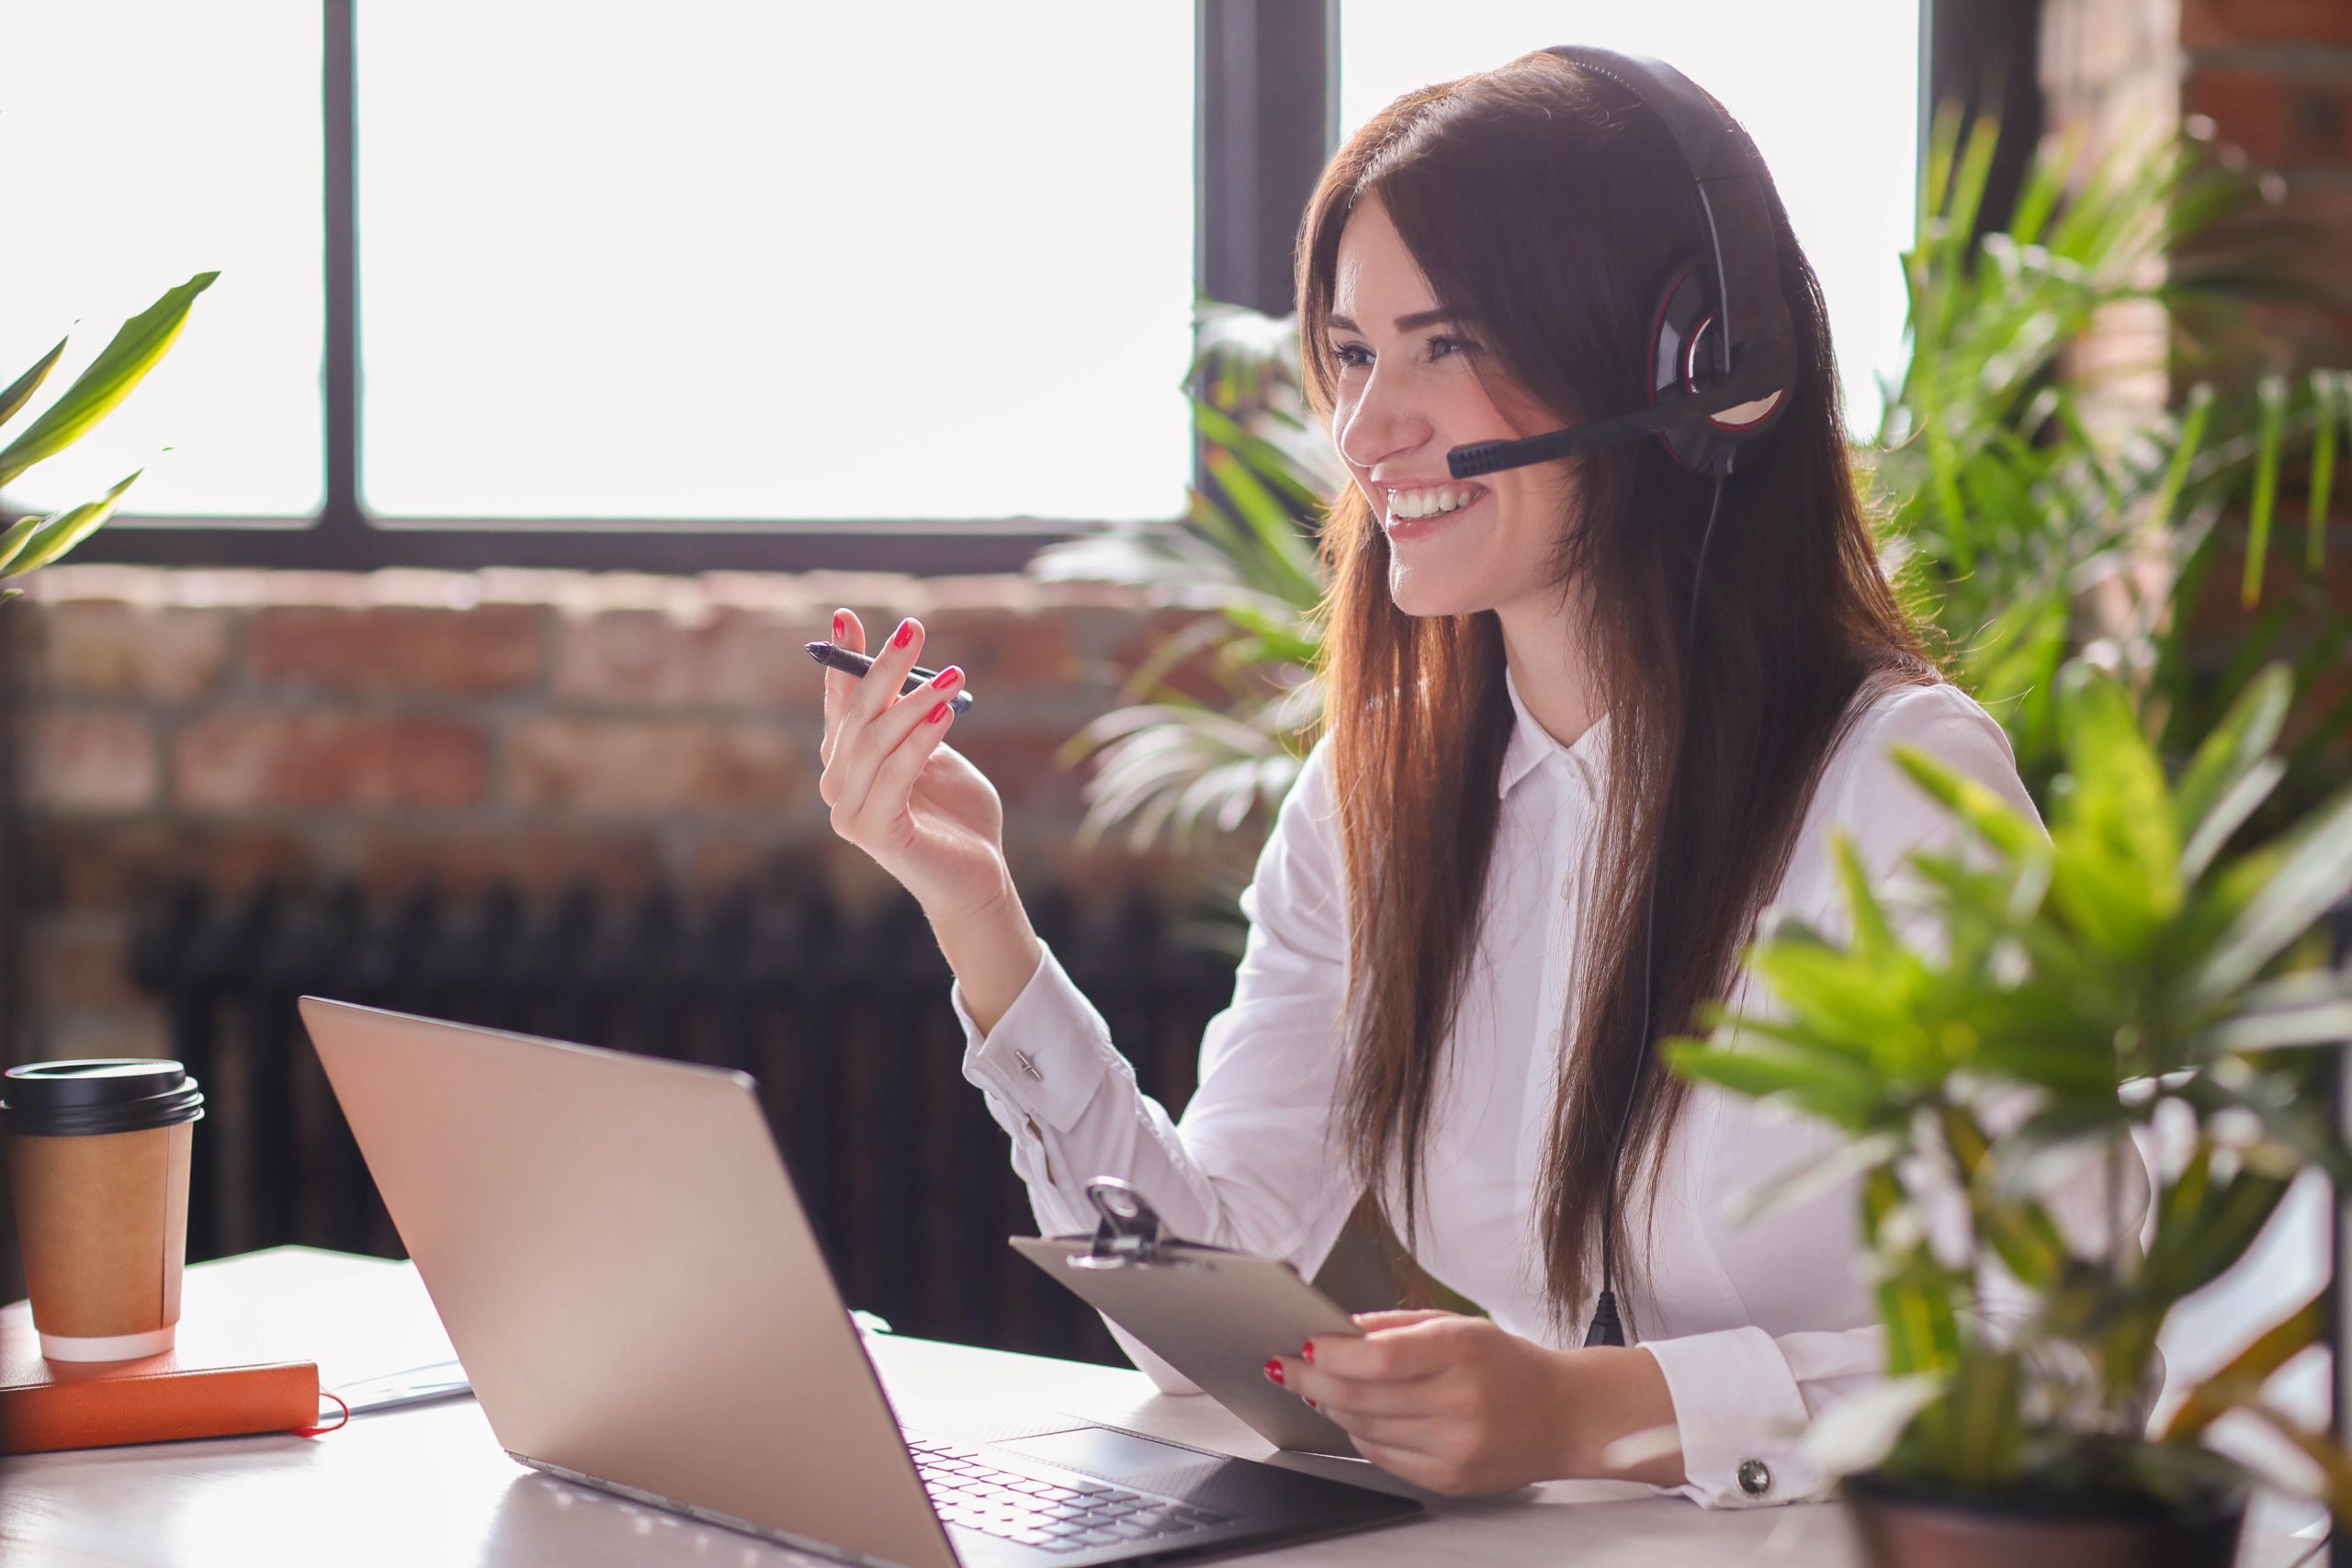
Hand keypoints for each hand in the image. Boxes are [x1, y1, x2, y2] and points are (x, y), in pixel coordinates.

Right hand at [817, 608, 1012, 925]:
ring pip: (876, 742)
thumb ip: (915, 721)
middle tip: (913, 629)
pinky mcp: (874, 834)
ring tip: (952, 676)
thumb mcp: (935, 754)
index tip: (846, 616)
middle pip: (857, 715)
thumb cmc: (958, 815)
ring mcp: (850, 813)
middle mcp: (839, 785)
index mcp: (849, 763)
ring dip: (914, 701)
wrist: (979, 877)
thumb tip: (909, 673)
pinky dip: (920, 741)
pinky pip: (895, 776)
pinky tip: (945, 714)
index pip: (840, 702)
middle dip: (883, 667)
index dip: (843, 659)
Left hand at [1267, 1310, 1683, 1496]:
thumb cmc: (1508, 1364)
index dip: (1331, 1353)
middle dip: (1314, 1381)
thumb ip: (1397, 1327)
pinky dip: (1361, 1436)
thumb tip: (1338, 1329)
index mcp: (1462, 1351)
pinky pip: (1385, 1458)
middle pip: (1362, 1396)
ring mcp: (1455, 1446)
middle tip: (1288, 1367)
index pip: (1378, 1357)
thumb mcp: (1459, 1325)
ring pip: (1366, 1429)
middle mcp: (1460, 1401)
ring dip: (1332, 1408)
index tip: (1304, 1344)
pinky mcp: (1451, 1478)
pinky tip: (1355, 1418)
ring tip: (1317, 1389)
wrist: (1566, 1415)